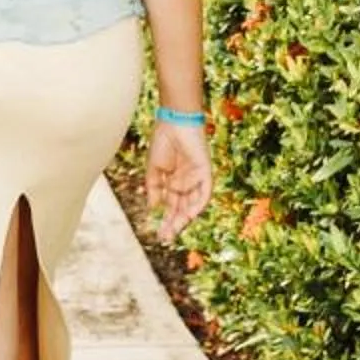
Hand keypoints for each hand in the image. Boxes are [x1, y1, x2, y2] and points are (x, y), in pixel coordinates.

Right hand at [144, 116, 213, 239]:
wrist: (173, 122)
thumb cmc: (163, 142)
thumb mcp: (154, 170)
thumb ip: (154, 189)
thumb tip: (153, 208)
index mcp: (175, 183)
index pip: (172, 207)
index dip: (166, 220)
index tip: (159, 235)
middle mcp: (187, 184)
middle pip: (182, 209)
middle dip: (174, 224)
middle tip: (165, 237)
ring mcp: (197, 179)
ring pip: (193, 204)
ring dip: (184, 218)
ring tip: (174, 230)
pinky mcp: (205, 172)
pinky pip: (204, 192)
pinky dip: (197, 203)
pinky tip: (188, 214)